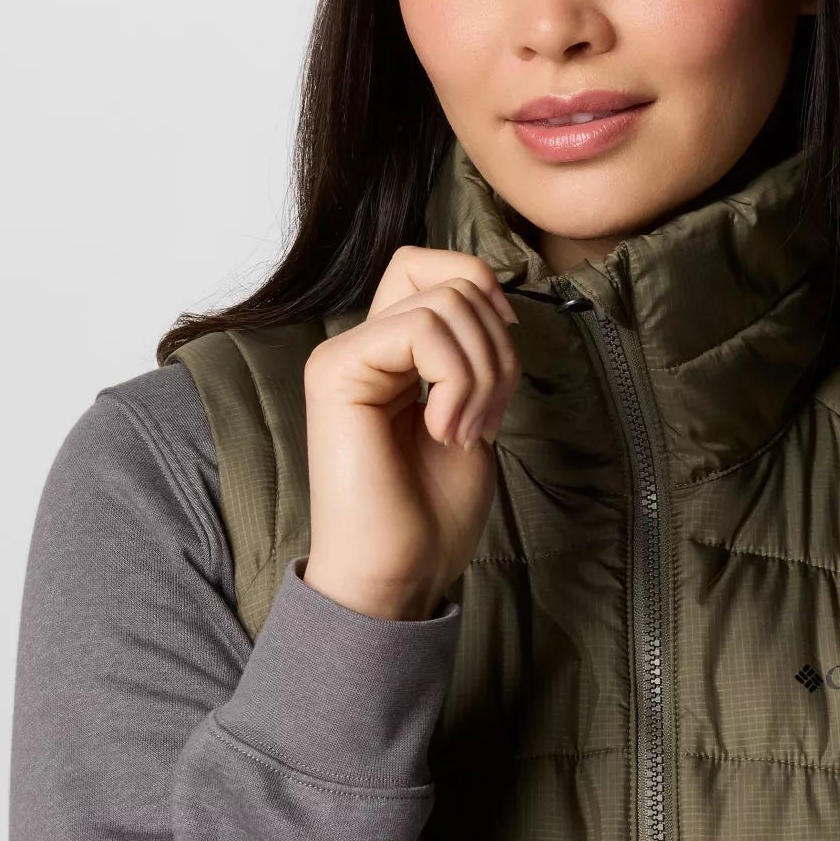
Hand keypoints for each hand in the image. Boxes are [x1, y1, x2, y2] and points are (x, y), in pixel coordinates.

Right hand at [301, 245, 521, 620]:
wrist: (398, 573)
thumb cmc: (432, 512)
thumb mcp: (474, 413)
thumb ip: (476, 357)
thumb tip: (501, 304)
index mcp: (394, 352)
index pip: (437, 267)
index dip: (486, 293)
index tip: (503, 365)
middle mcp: (364, 343)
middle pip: (451, 277)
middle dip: (498, 345)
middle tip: (486, 418)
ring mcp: (345, 354)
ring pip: (446, 301)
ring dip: (483, 372)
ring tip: (466, 432)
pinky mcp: (336, 370)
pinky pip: (420, 329)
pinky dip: (456, 381)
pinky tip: (443, 432)